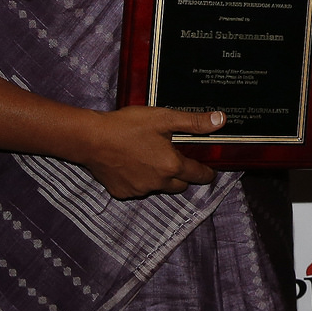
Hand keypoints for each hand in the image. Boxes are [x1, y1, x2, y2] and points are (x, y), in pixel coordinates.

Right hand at [75, 106, 221, 198]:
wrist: (90, 139)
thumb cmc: (127, 126)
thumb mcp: (164, 118)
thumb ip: (194, 122)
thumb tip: (221, 120)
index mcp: (171, 165)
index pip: (198, 175)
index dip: (206, 173)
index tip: (209, 171)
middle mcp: (158, 182)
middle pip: (180, 185)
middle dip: (182, 175)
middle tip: (175, 158)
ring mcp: (139, 190)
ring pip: (158, 187)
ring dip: (159, 177)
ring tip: (149, 156)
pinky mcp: (122, 192)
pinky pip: (137, 189)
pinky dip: (138, 179)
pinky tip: (131, 163)